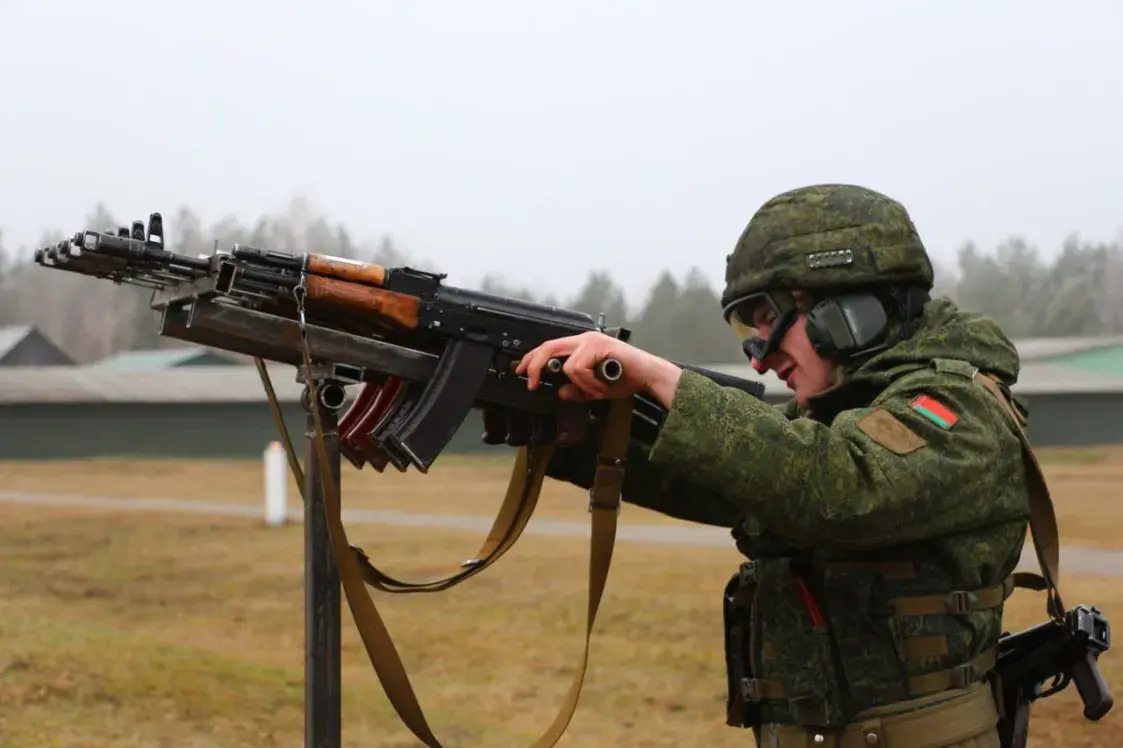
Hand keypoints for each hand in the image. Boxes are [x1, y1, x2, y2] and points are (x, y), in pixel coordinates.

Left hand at [514, 331, 682, 407]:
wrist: (647, 376)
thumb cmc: (625, 379)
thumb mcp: (595, 390)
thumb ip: (578, 391)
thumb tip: (561, 392)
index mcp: (580, 346)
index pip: (549, 347)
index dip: (532, 358)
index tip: (520, 370)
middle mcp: (584, 339)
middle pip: (548, 347)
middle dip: (534, 365)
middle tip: (530, 382)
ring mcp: (591, 340)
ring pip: (567, 365)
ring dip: (580, 384)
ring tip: (597, 389)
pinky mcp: (599, 345)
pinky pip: (580, 369)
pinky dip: (589, 382)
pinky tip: (602, 385)